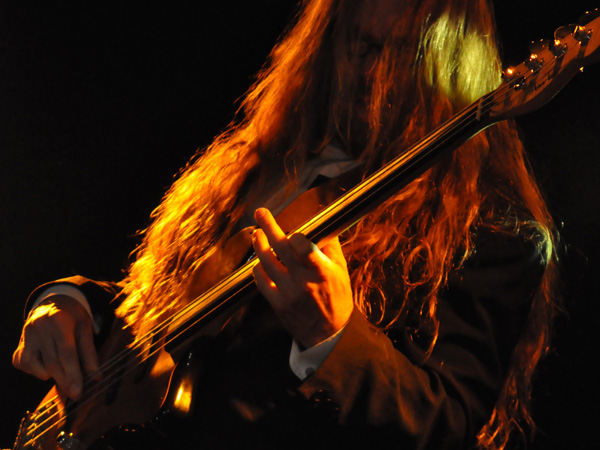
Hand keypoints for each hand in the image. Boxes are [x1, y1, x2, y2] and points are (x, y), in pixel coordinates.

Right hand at [12, 295, 98, 399]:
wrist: (54, 303)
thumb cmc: (73, 318)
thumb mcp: (86, 329)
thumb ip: (89, 353)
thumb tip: (96, 378)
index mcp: (60, 320)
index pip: (66, 352)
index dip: (73, 374)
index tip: (78, 392)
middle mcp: (39, 327)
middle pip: (51, 362)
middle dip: (64, 381)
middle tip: (75, 394)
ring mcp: (26, 335)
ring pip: (35, 365)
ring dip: (50, 375)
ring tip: (63, 372)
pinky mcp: (19, 344)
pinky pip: (23, 363)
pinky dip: (36, 370)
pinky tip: (46, 365)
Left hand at [252, 207, 353, 347]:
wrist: (329, 335)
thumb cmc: (337, 298)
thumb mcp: (341, 271)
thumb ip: (330, 247)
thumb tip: (321, 224)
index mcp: (322, 272)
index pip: (305, 247)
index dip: (296, 236)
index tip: (293, 231)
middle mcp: (303, 281)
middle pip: (280, 247)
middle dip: (268, 226)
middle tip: (260, 213)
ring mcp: (288, 292)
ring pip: (266, 261)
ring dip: (259, 244)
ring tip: (257, 234)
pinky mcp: (277, 303)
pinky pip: (261, 280)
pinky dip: (258, 268)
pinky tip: (259, 261)